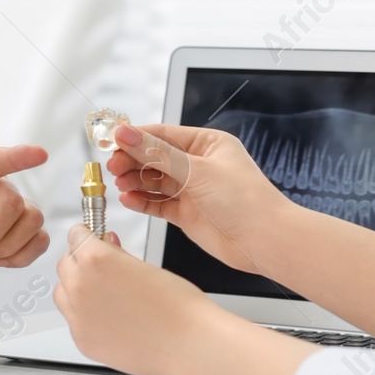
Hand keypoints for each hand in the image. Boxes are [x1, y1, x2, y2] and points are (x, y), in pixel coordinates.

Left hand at [53, 223, 213, 374]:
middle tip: (104, 270)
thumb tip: (105, 245)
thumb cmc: (176, 304)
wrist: (187, 343)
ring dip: (77, 290)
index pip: (75, 235)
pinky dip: (86, 317)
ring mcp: (78, 316)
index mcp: (95, 258)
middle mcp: (79, 285)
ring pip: (63, 293)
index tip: (91, 241)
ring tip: (106, 296)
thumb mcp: (143, 264)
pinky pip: (74, 321)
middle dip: (81, 263)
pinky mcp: (82, 340)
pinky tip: (111, 319)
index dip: (87, 237)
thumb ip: (115, 254)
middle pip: (65, 264)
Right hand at [106, 122, 290, 273]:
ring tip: (119, 184)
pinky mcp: (187, 214)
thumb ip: (157, 154)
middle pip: (155, 157)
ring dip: (135, 181)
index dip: (136, 136)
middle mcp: (198, 165)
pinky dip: (142, 200)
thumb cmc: (244, 200)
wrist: (263, 241)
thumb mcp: (196, 170)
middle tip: (113, 166)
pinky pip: (158, 203)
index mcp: (207, 144)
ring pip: (154, 181)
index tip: (111, 139)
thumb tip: (127, 134)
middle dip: (132, 160)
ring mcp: (192, 189)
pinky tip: (129, 198)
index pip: (163, 134)